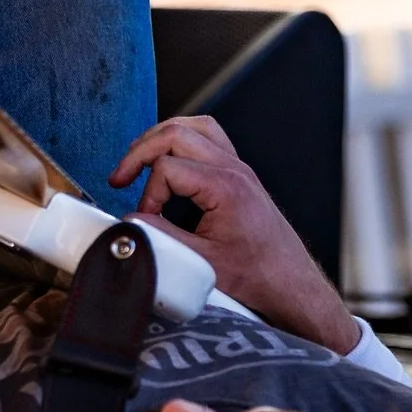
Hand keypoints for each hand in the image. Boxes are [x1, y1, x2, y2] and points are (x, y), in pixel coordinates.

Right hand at [110, 117, 359, 353]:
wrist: (292, 285)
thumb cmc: (257, 277)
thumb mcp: (202, 262)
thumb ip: (161, 237)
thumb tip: (130, 221)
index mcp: (225, 187)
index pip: (167, 168)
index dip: (147, 193)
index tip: (147, 220)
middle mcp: (234, 169)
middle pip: (175, 133)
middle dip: (140, 153)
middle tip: (120, 178)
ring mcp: (240, 168)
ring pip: (195, 126)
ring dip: (161, 138)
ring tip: (139, 160)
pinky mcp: (241, 174)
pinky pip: (210, 137)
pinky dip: (183, 141)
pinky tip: (170, 161)